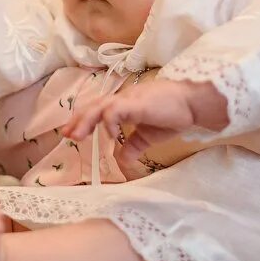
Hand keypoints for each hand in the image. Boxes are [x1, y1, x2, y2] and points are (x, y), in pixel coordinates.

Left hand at [62, 79, 224, 163]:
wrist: (192, 103)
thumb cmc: (172, 114)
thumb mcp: (148, 136)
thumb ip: (133, 146)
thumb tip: (122, 161)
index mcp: (123, 105)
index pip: (97, 110)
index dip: (82, 120)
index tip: (71, 133)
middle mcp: (122, 99)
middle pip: (93, 106)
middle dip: (78, 120)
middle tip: (67, 135)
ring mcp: (129, 99)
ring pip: (100, 106)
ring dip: (86, 120)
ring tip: (77, 135)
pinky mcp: (136, 103)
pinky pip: (116, 109)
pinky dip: (109, 121)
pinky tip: (111, 135)